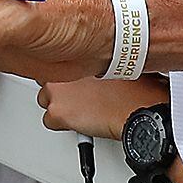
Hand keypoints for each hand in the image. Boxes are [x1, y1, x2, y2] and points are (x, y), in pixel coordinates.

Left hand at [37, 75, 164, 140]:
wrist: (136, 109)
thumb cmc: (132, 89)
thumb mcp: (113, 65)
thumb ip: (96, 63)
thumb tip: (96, 65)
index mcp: (72, 56)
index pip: (52, 63)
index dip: (65, 75)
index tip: (73, 81)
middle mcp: (59, 73)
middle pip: (47, 82)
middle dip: (61, 90)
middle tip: (78, 98)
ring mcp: (55, 94)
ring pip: (45, 102)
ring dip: (60, 107)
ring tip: (80, 110)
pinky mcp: (57, 115)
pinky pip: (50, 122)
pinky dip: (62, 125)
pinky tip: (78, 122)